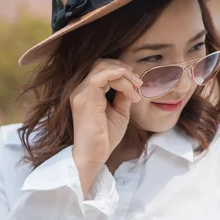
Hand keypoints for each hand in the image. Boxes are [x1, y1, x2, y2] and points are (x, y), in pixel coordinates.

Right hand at [70, 59, 141, 193]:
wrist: (94, 156)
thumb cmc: (105, 136)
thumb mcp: (120, 111)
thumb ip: (124, 95)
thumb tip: (133, 85)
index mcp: (89, 91)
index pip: (104, 68)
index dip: (123, 71)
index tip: (139, 85)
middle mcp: (81, 89)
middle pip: (102, 63)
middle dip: (124, 69)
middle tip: (139, 83)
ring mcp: (81, 93)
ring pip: (102, 68)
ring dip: (124, 75)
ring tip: (136, 88)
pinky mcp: (85, 100)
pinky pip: (99, 78)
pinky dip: (117, 77)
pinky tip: (130, 85)